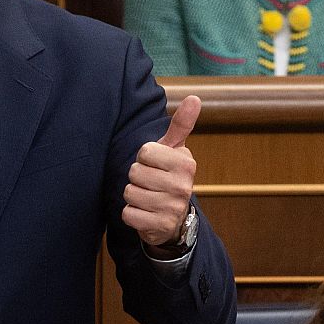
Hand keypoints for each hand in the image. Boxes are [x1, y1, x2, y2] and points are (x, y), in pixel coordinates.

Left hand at [123, 94, 199, 248]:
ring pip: (129, 193)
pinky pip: (128, 214)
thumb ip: (181, 124)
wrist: (174, 217)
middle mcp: (182, 186)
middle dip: (137, 178)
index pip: (144, 151)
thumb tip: (194, 98)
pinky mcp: (160, 226)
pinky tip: (145, 213)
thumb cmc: (168, 175)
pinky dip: (131, 214)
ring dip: (133, 196)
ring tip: (148, 197)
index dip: (144, 158)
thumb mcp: (174, 150)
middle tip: (150, 183)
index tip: (155, 165)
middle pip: (134, 172)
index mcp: (186, 163)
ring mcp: (172, 207)